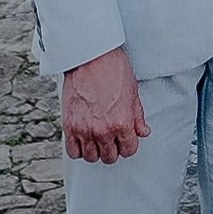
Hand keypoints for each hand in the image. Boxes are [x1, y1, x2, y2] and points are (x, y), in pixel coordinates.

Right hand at [62, 45, 148, 161]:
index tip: (124, 139)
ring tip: (97, 138)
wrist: (91, 56)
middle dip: (113, 148)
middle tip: (111, 137)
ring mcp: (85, 129)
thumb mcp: (133, 93)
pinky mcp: (69, 126)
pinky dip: (78, 149)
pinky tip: (83, 139)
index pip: (129, 150)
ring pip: (91, 157)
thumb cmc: (113, 69)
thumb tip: (143, 131)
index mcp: (122, 123)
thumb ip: (138, 117)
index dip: (128, 145)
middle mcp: (103, 130)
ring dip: (95, 150)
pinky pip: (73, 151)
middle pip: (110, 157)